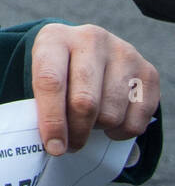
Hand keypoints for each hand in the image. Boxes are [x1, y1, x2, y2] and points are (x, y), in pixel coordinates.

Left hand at [30, 24, 159, 155]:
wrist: (86, 52)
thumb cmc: (57, 72)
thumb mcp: (36, 78)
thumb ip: (39, 106)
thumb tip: (54, 145)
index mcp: (55, 38)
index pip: (51, 82)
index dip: (52, 120)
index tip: (54, 147)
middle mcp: (92, 40)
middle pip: (85, 101)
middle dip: (76, 132)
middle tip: (70, 145)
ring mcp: (123, 53)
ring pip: (111, 114)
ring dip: (97, 130)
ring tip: (87, 124)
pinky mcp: (147, 71)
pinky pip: (136, 120)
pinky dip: (120, 132)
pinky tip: (109, 123)